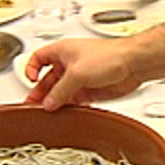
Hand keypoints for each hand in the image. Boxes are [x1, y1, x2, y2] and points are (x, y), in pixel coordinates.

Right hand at [24, 38, 143, 109]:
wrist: (134, 64)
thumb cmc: (110, 55)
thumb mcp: (77, 73)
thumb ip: (60, 90)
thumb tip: (48, 102)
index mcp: (62, 51)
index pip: (38, 58)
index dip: (30, 69)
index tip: (30, 81)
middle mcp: (69, 63)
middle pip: (47, 79)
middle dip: (41, 92)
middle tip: (34, 105)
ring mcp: (79, 77)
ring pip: (60, 92)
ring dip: (55, 102)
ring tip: (48, 112)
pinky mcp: (90, 90)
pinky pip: (74, 100)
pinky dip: (68, 107)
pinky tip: (65, 113)